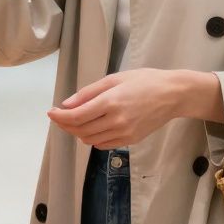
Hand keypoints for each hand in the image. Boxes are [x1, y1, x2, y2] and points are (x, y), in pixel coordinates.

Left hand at [46, 69, 223, 148]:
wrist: (173, 95)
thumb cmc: (144, 81)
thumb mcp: (114, 79)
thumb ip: (88, 93)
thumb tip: (66, 105)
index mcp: (110, 102)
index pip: (76, 116)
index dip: (59, 117)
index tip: (51, 112)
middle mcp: (116, 121)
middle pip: (80, 130)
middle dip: (65, 125)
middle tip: (59, 117)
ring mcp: (124, 133)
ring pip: (90, 139)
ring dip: (78, 132)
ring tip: (74, 122)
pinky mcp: (130, 140)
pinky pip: (103, 145)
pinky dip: (92, 138)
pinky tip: (92, 128)